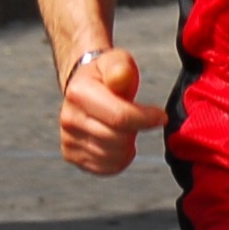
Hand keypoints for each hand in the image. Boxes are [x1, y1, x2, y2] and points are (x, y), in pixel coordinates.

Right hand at [57, 45, 166, 174]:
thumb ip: (121, 67)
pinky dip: (119, 159)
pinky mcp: (71, 155)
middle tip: (137, 119)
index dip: (147, 119)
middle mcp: (68, 118)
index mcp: (78, 93)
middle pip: (118, 140)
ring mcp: (68, 139)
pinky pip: (106, 168)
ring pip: (114, 157)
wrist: (83, 87)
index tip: (161, 116)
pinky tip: (118, 142)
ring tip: (126, 129)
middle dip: (136, 131)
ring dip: (128, 145)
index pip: (120, 118)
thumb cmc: (106, 75)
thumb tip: (120, 77)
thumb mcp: (117, 61)